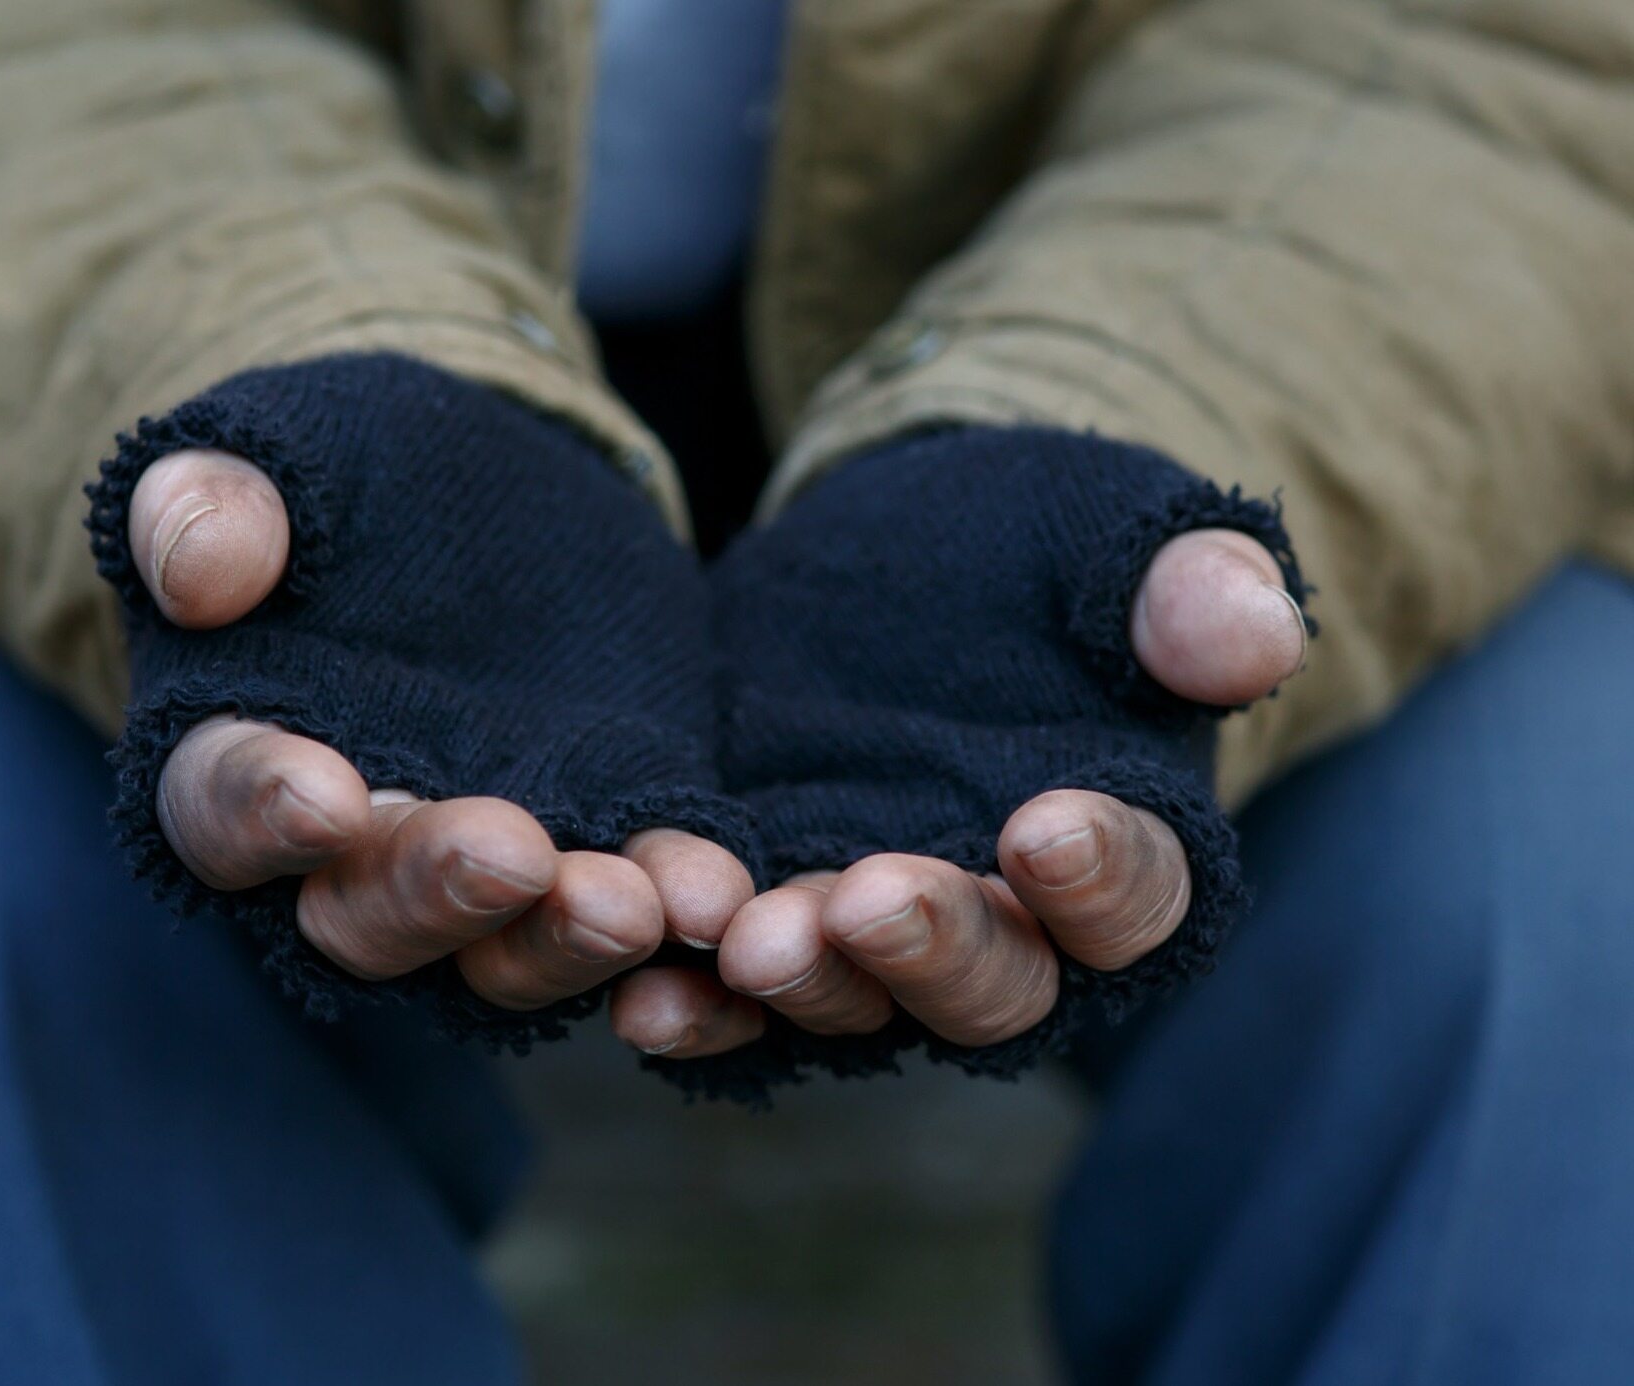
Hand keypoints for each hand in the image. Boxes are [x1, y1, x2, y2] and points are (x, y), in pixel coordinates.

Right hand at [128, 448, 756, 1013]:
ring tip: (636, 903)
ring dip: (566, 935)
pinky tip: (715, 894)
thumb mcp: (277, 452)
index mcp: (244, 756)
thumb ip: (211, 504)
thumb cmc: (346, 468)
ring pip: (507, 944)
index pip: (226, 806)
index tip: (322, 794)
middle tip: (510, 856)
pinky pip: (637, 892)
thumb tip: (199, 578)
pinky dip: (672, 899)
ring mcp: (488, 857)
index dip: (264, 809)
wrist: (491, 477)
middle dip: (437, 894)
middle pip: (371, 913)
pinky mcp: (604, 830)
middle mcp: (358, 847)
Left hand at [610, 527, 1303, 1057]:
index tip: (1048, 827)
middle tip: (868, 900)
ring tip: (750, 942)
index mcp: (1120, 848)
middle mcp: (1007, 925)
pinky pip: (737, 985)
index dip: (1102, 875)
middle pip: (994, 984)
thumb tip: (1257, 634)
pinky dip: (699, 1003)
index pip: (1137, 894)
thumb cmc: (1046, 546)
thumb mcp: (1118, 537)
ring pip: (857, 998)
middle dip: (934, 950)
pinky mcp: (773, 902)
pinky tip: (647, 993)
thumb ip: (1189, 589)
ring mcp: (879, 929)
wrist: (909, 549)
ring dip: (806, 982)